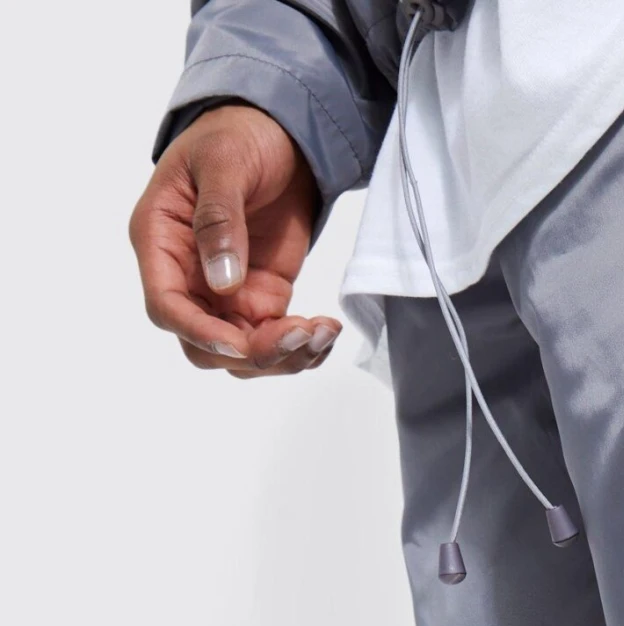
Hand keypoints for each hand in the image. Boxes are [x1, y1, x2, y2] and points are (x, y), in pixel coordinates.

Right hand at [129, 105, 342, 376]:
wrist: (277, 132)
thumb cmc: (237, 134)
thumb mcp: (224, 162)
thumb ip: (218, 218)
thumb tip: (221, 281)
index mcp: (160, 240)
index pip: (166, 306)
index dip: (199, 332)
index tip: (241, 342)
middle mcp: (187, 277)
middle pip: (205, 345)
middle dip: (251, 353)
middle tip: (300, 335)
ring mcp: (224, 294)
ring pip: (242, 354)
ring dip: (283, 357)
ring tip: (323, 332)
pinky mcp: (260, 299)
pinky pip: (274, 342)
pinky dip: (301, 348)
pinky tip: (326, 332)